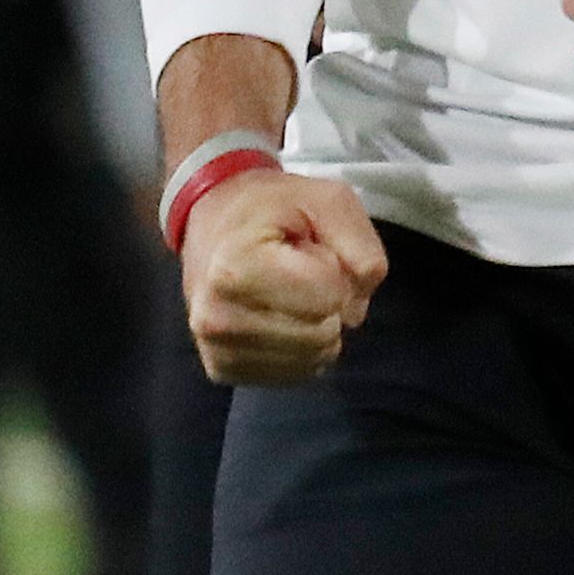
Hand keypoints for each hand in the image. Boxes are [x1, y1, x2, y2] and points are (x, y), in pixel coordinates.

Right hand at [179, 168, 386, 386]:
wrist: (214, 221)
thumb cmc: (272, 208)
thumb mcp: (328, 200)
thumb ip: (360, 245)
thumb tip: (356, 309)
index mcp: (235, 267)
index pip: (330, 296)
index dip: (335, 269)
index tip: (306, 249)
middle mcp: (217, 317)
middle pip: (322, 335)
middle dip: (329, 302)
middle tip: (300, 271)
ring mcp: (216, 349)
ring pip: (312, 360)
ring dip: (317, 327)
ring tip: (288, 291)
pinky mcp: (221, 370)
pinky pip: (294, 374)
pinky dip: (301, 349)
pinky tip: (280, 316)